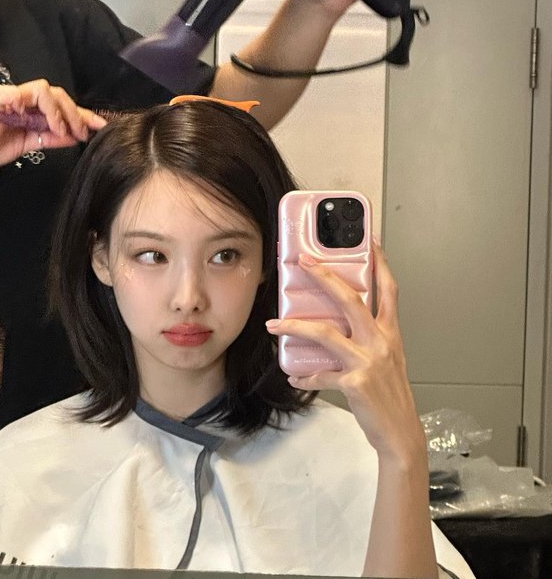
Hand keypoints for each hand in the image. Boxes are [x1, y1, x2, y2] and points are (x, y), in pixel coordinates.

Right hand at [0, 80, 105, 166]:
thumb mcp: (29, 144)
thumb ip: (51, 138)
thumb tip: (75, 136)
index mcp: (30, 109)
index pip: (61, 105)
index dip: (83, 113)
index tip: (101, 125)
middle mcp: (22, 100)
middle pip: (58, 93)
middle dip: (75, 113)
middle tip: (81, 133)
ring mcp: (9, 97)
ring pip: (45, 90)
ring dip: (59, 111)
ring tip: (61, 130)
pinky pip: (22, 94)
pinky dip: (38, 106)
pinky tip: (47, 123)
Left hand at [266, 242, 425, 463]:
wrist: (400, 433)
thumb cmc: (390, 395)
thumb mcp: (387, 359)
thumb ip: (367, 339)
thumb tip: (335, 326)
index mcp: (390, 333)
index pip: (388, 290)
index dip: (381, 264)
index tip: (372, 242)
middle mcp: (381, 341)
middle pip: (351, 299)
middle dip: (326, 277)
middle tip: (305, 263)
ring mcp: (368, 361)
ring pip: (325, 332)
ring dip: (294, 326)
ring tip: (273, 324)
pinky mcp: (354, 382)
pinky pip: (320, 374)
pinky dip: (304, 375)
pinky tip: (294, 376)